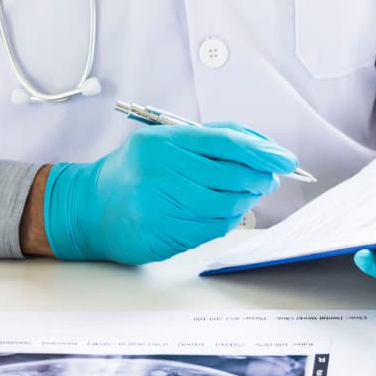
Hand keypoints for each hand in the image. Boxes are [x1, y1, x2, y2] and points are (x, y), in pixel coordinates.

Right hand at [44, 122, 296, 264]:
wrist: (89, 208)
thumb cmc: (132, 172)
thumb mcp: (162, 142)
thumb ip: (207, 141)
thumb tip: (260, 150)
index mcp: (164, 142)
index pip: (227, 142)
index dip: (263, 151)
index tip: (285, 159)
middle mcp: (162, 171)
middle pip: (232, 175)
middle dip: (260, 177)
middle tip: (269, 178)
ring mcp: (163, 204)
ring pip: (227, 204)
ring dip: (247, 200)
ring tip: (248, 194)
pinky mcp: (165, 233)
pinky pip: (213, 227)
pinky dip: (229, 219)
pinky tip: (226, 212)